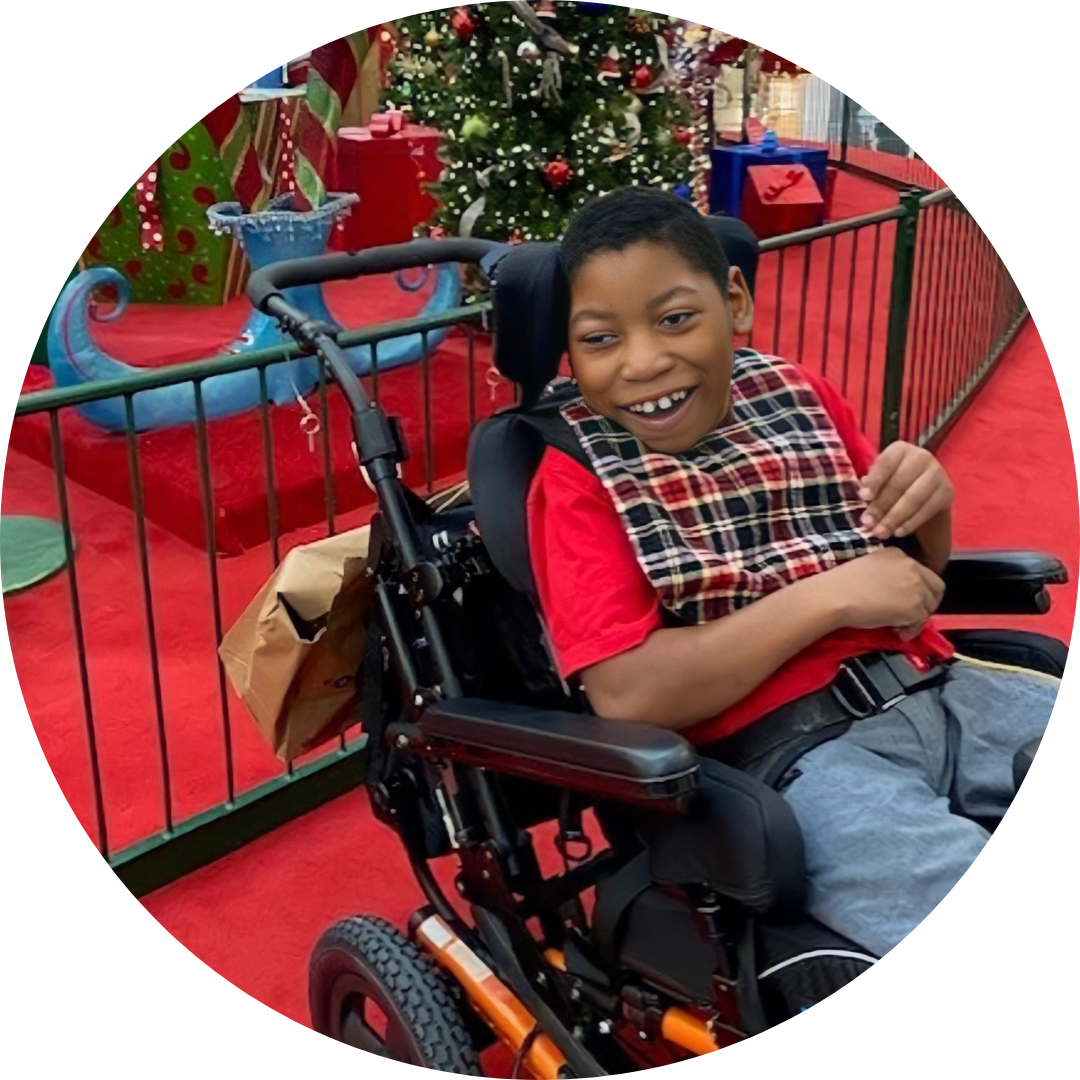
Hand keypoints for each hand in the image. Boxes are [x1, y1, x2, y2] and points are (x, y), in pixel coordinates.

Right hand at [814, 547, 944, 635]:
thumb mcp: (870, 566)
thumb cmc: (843, 582)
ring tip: (900, 626)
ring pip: (928, 606)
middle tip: (912, 614)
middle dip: (927, 602)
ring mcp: (917, 588)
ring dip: (917, 617)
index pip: (921, 572)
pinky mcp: (916, 608)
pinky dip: (912, 629)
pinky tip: (899, 633)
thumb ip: (888, 572)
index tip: (906, 599)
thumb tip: (894, 591)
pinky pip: (921, 622)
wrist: (836, 596)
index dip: (918, 588)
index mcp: (899, 555)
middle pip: (935, 587)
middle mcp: (913, 567)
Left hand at [857, 442, 953, 540]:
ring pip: (913, 499)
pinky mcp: (947, 492)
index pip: (886, 463)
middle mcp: (922, 456)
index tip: (864, 498)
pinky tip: (898, 532)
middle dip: (881, 506)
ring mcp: (937, 474)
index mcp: (900, 450)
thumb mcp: (881, 479)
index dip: (875, 481)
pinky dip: (910, 523)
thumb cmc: (893, 482)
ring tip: (880, 532)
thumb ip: (872, 485)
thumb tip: (865, 496)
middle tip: (868, 523)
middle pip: (898, 484)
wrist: (925, 491)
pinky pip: (926, 510)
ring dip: (894, 518)